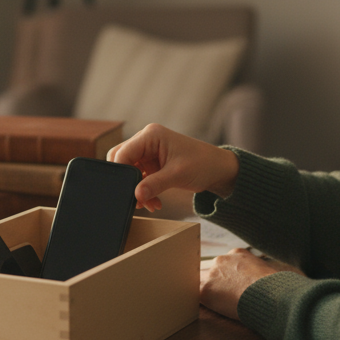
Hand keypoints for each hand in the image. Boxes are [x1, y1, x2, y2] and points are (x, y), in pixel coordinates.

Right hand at [108, 124, 238, 211]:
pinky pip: (140, 178)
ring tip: (149, 204)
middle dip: (129, 182)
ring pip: (130, 172)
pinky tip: (154, 202)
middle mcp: (146, 140)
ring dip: (138, 190)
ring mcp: (149, 152)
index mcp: (151, 135)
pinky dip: (144, 191)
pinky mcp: (152, 163)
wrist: (218, 170)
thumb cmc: (202, 164)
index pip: (123, 152)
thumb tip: (135, 196)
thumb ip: (153, 185)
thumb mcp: (177, 175)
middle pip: (122, 161)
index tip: (126, 192)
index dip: (121, 172)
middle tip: (137, 200)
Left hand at [200, 249, 301, 320]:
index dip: (227, 277)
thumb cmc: (274, 288)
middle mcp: (222, 260)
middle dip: (216, 283)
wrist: (270, 295)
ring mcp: (212, 274)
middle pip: (211, 271)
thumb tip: (255, 284)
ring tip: (216, 305)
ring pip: (201, 282)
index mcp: (238, 254)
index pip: (226, 264)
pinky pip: (195, 296)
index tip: (232, 286)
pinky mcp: (205, 289)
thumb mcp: (266, 272)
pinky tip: (203, 310)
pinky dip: (199, 303)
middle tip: (224, 297)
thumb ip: (255, 273)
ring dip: (208, 293)